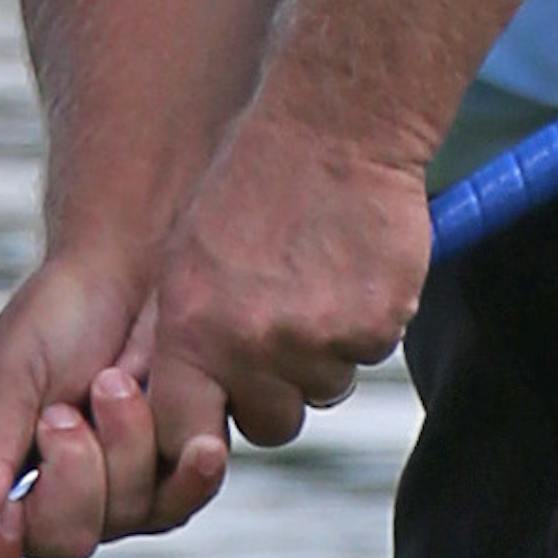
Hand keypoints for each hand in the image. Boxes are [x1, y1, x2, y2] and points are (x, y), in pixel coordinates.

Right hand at [0, 250, 228, 557]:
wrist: (134, 270)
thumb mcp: (4, 370)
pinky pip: (178, 503)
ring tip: (115, 381)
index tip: (10, 515)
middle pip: (56, 544)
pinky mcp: (165, 481)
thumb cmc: (55, 315)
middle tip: (66, 410)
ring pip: (120, 520)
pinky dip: (184, 468)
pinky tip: (193, 440)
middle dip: (71, 472)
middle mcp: (42, 503)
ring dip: (122, 443)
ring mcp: (108, 497)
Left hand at [147, 90, 435, 471]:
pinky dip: (367, 323)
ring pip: (325, 388)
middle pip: (269, 423)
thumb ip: (190, 333)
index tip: (219, 410)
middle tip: (284, 323)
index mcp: (191, 328)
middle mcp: (250, 345)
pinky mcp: (374, 327)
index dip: (203, 429)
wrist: (336, 125)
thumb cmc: (259, 177)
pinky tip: (352, 267)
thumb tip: (192, 397)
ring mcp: (316, 341)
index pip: (183, 432)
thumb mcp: (190, 254)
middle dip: (277, 390)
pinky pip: (370, 354)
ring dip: (326, 352)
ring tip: (318, 277)